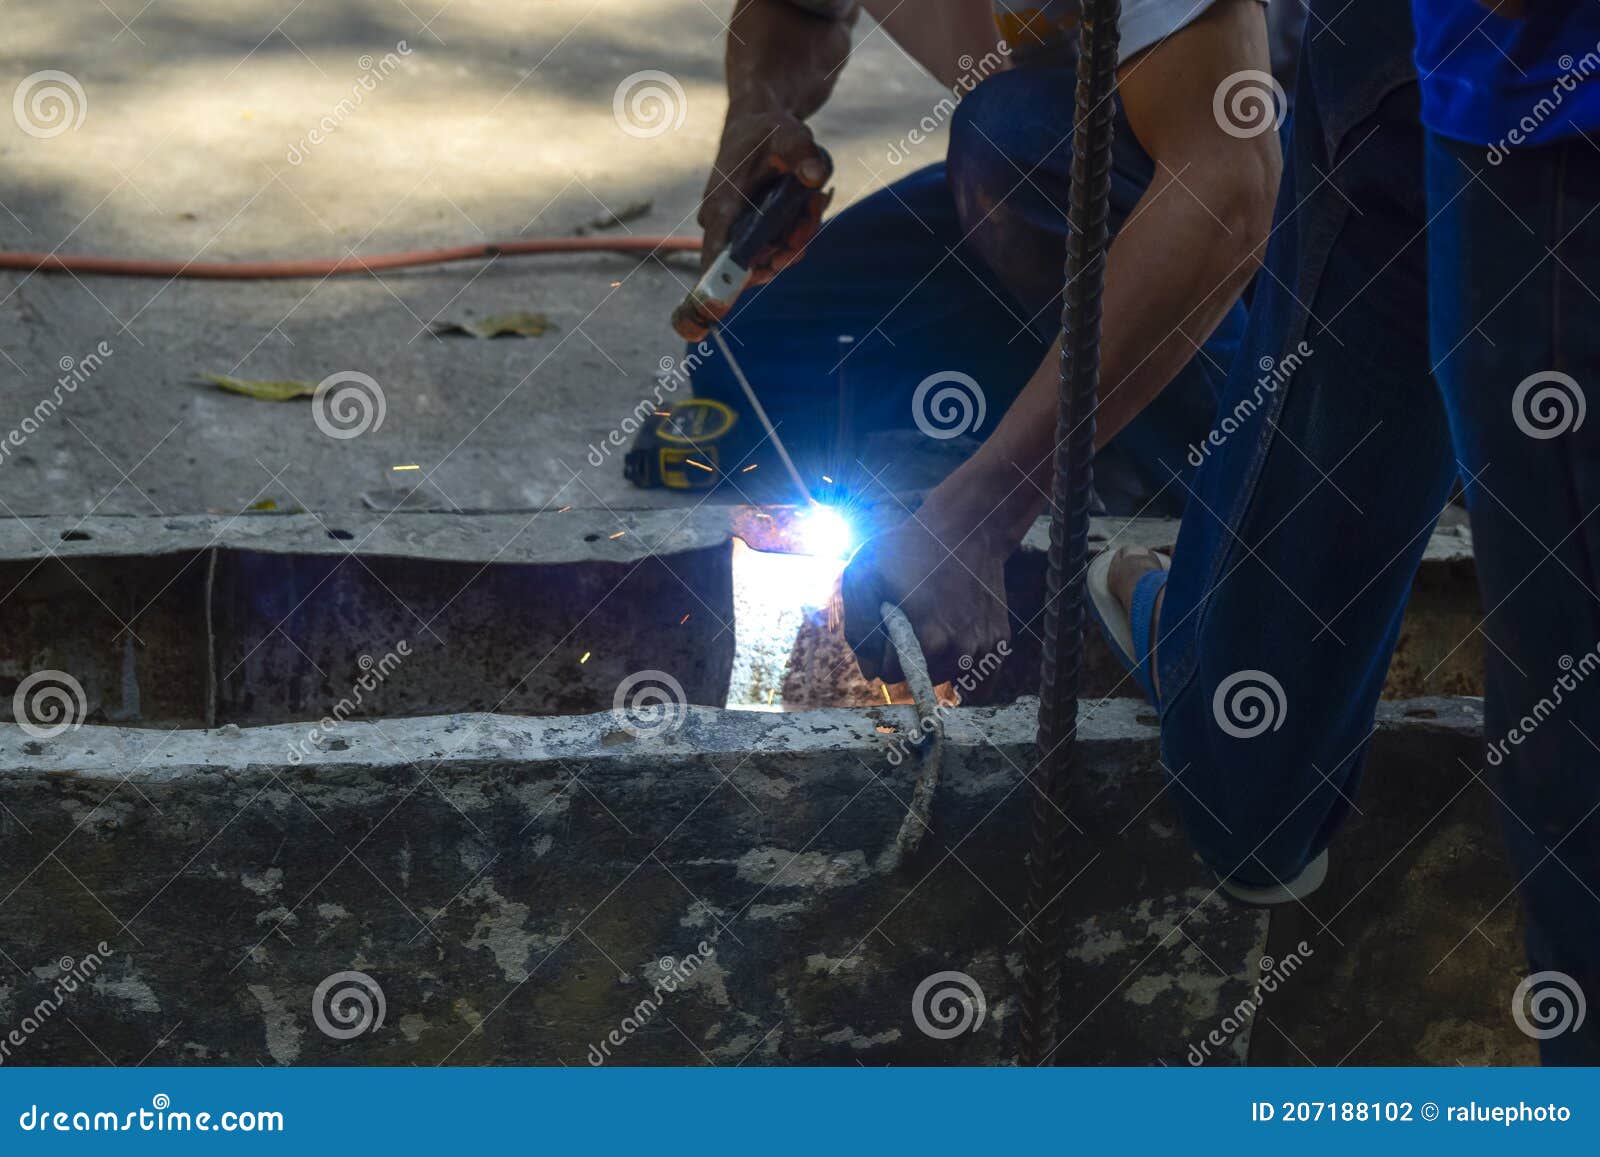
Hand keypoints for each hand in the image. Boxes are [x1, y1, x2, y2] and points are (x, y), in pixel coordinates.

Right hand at [673, 112, 831, 339]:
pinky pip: (780, 248)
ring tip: (812, 198)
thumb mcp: (788, 133)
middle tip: (811, 209)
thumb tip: (815, 178)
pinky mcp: (754, 233)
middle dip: (790, 246)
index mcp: (723, 205)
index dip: (715, 286)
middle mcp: (725, 225)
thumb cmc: (767, 131)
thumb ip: (801, 153)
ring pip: (773, 257)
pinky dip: (799, 232)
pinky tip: (810, 202)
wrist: (758, 123)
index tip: (714, 313)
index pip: (715, 255)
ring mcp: (739, 232)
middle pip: (757, 263)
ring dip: (800, 235)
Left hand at [840, 510, 1012, 698]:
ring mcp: (983, 647)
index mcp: (928, 640)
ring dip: (934, 660)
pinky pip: (977, 680)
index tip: (888, 621)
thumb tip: (870, 672)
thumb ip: (859, 628)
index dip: (882, 649)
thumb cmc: (909, 548)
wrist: (967, 528)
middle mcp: (961, 651)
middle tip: (909, 617)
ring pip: (946, 677)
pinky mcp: (999, 641)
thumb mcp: (864, 575)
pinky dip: (964, 671)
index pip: (891, 674)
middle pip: (919, 679)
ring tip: (932, 620)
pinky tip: (954, 647)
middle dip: (907, 656)